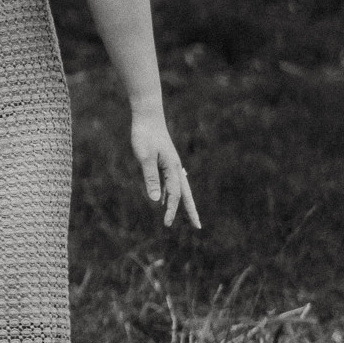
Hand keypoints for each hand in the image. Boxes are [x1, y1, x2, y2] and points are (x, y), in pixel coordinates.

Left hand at [130, 110, 199, 227]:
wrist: (147, 116)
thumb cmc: (145, 135)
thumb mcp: (145, 158)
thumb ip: (151, 178)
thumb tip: (156, 200)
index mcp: (172, 168)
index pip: (175, 195)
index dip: (172, 210)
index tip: (166, 224)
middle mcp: (175, 168)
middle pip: (185, 194)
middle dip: (191, 211)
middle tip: (198, 226)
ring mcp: (171, 164)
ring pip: (179, 188)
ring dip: (180, 202)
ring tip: (184, 216)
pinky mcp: (164, 161)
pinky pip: (170, 181)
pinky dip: (170, 192)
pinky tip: (164, 199)